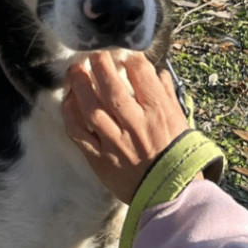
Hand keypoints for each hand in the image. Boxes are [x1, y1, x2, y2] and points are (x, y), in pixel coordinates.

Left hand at [62, 52, 192, 203]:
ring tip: (74, 71)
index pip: (142, 76)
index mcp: (158, 113)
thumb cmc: (178, 156)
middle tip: (92, 54)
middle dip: (100, 66)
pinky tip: (68, 100)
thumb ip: (166, 96)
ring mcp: (115, 143)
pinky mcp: (99, 158)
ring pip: (91, 108)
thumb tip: (158, 73)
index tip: (122, 52)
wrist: (171, 195)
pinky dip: (70, 114)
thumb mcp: (180, 122)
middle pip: (111, 89)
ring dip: (79, 86)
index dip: (130, 59)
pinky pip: (78, 133)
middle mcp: (135, 125)